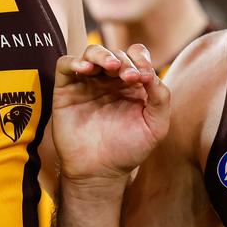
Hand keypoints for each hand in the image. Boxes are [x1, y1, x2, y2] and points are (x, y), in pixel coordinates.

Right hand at [52, 43, 170, 185]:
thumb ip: (161, 98)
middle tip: (130, 77)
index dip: (141, 59)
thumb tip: (152, 73)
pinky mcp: (66, 90)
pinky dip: (73, 61)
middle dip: (125, 61)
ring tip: (111, 66)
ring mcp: (87, 83)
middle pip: (115, 53)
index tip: (144, 77)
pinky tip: (85, 69)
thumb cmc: (128, 150)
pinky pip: (65, 65)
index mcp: (131, 84)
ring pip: (91, 53)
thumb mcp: (155, 126)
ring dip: (102, 54)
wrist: (99, 173)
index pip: (136, 57)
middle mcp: (109, 80)